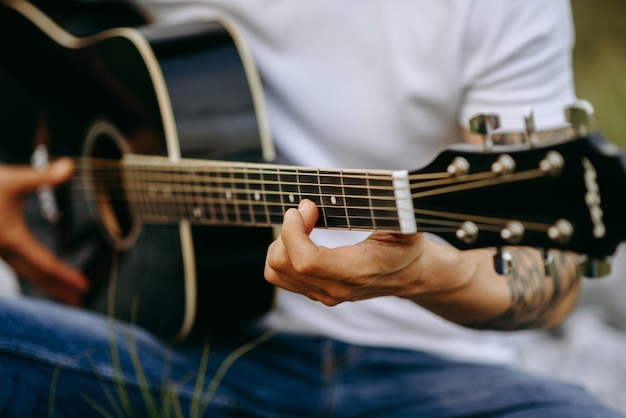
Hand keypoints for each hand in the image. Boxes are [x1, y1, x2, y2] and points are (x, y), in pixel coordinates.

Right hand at [0, 159, 88, 304]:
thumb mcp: (15, 179)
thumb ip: (44, 177)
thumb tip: (71, 167)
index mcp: (12, 239)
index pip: (46, 264)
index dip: (66, 276)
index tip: (85, 286)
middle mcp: (3, 250)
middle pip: (36, 275)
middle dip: (58, 287)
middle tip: (79, 300)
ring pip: (24, 272)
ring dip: (46, 283)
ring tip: (65, 293)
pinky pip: (16, 265)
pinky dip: (32, 273)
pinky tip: (40, 274)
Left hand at [264, 199, 468, 305]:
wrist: (408, 273)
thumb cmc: (406, 245)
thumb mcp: (408, 222)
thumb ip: (395, 208)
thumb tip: (386, 188)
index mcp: (357, 272)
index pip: (307, 262)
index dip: (294, 232)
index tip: (304, 207)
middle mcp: (336, 289)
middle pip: (283, 265)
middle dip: (287, 230)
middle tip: (308, 208)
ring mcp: (324, 294)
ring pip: (276, 271)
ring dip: (283, 240)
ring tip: (304, 221)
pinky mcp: (315, 291)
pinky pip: (281, 274)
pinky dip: (284, 250)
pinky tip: (303, 234)